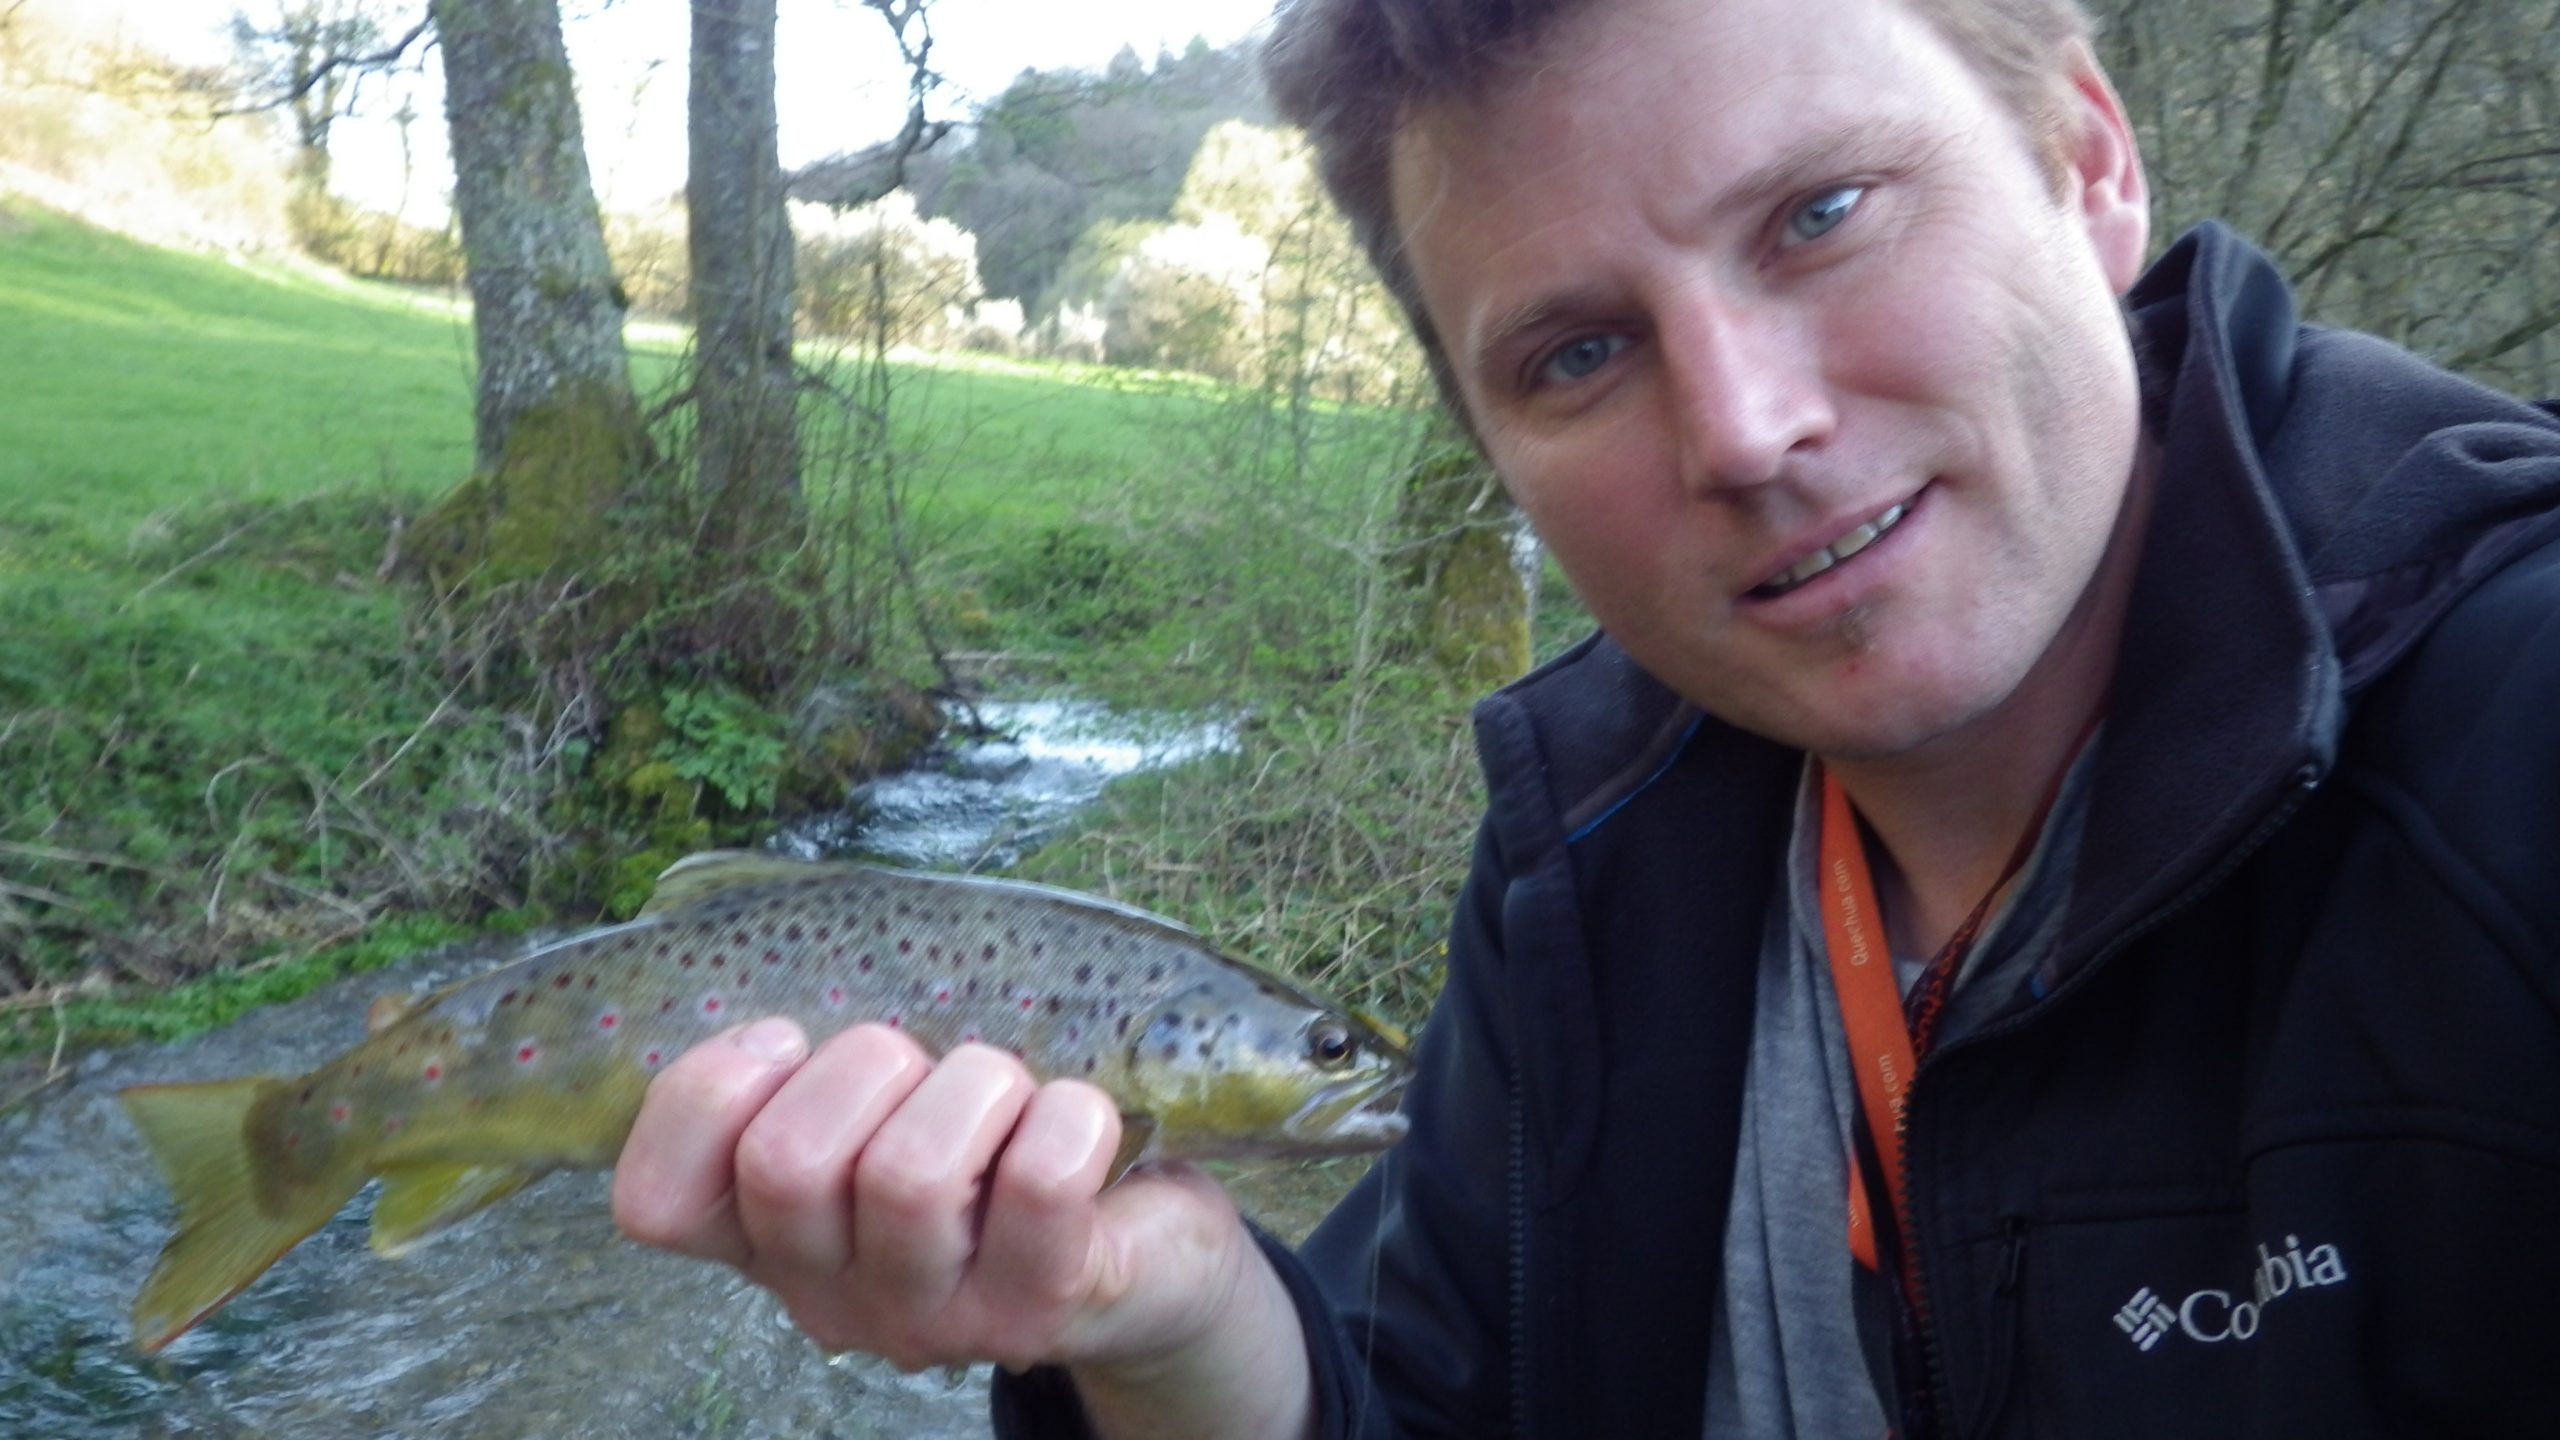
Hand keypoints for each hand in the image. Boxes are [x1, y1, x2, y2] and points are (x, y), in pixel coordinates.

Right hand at [608, 1018, 1263, 1376]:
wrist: (1148, 1243)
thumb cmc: (998, 1141)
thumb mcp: (889, 1098)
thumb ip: (823, 1052)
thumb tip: (781, 942)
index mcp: (769, 1236)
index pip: (654, 1203)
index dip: (707, 1094)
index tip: (786, 1038)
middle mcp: (831, 1294)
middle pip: (785, 1167)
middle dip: (866, 1063)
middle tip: (922, 1063)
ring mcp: (934, 1318)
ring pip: (910, 1175)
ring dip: (974, 1086)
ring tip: (1009, 1091)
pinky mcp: (1041, 1308)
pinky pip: (1039, 1180)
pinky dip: (1069, 1116)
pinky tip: (1080, 1119)